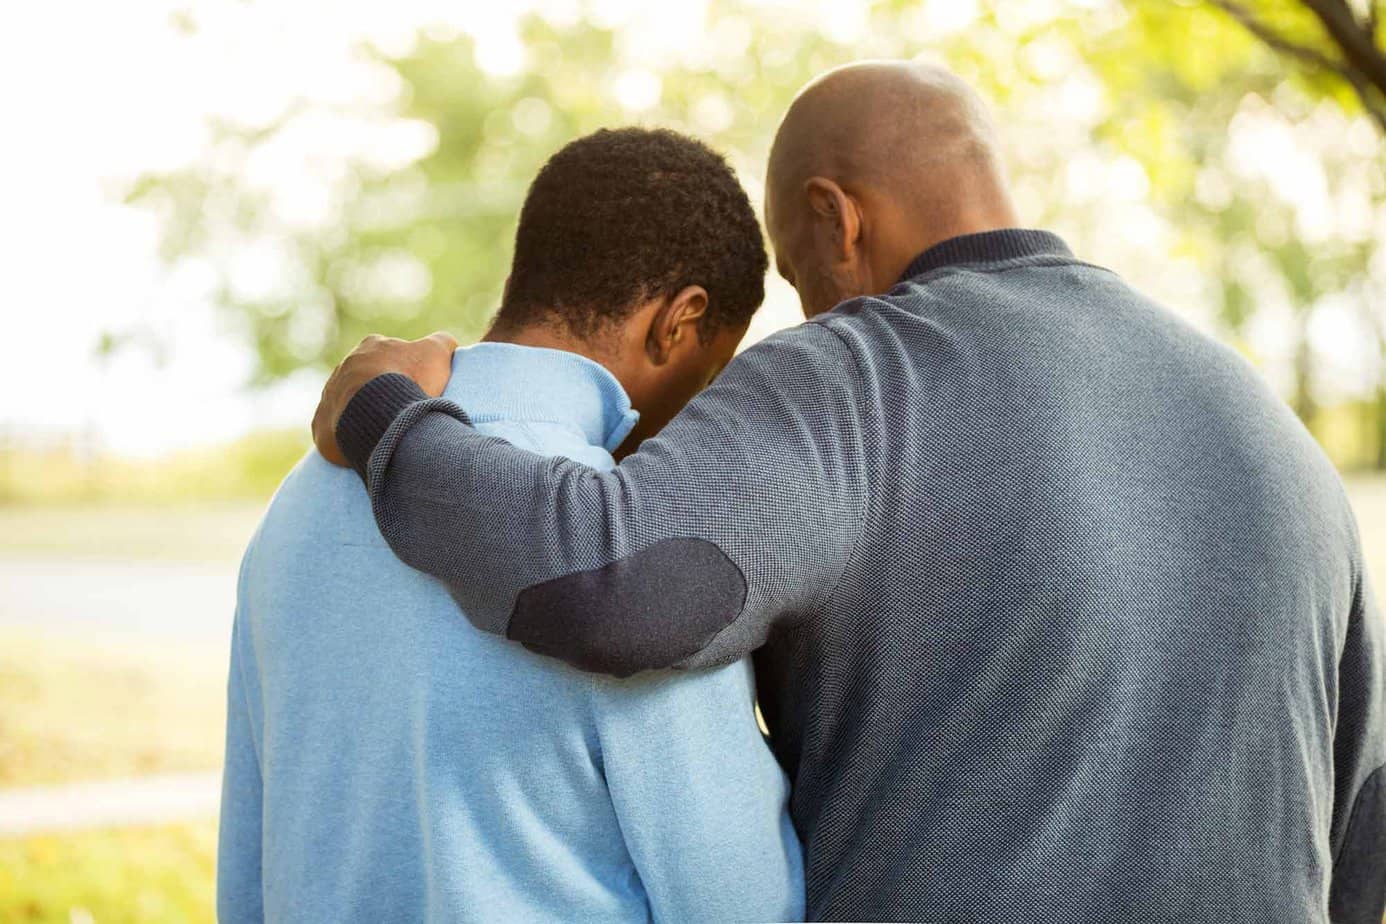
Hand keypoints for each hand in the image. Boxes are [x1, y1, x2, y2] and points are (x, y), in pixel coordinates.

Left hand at [312, 331, 458, 466]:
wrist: (377, 411)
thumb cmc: (408, 379)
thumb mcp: (436, 353)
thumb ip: (441, 343)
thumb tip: (446, 344)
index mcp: (371, 346)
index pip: (388, 355)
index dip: (405, 369)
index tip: (417, 386)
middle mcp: (345, 367)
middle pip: (367, 379)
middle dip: (382, 393)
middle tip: (403, 411)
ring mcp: (330, 394)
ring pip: (350, 404)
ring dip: (365, 414)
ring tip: (387, 430)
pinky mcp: (322, 423)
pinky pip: (336, 429)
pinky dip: (348, 435)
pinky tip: (365, 444)